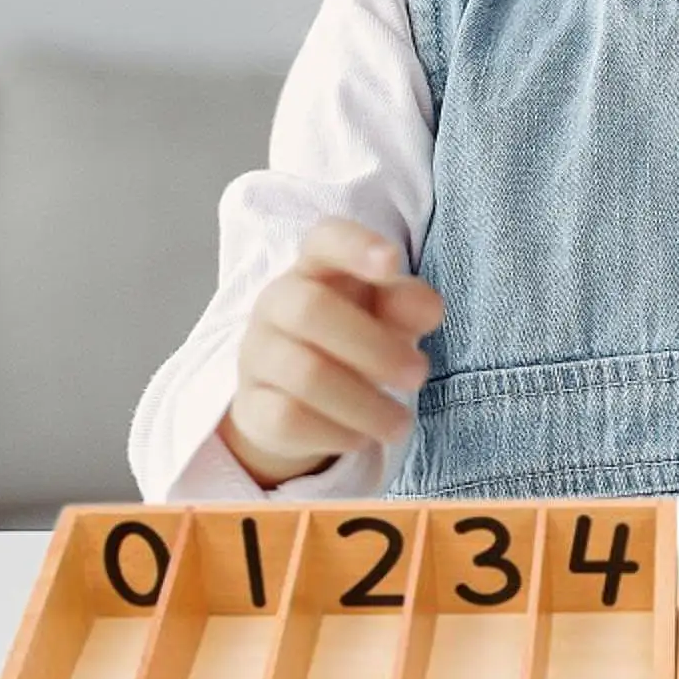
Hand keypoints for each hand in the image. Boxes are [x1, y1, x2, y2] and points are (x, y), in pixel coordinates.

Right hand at [219, 216, 443, 488]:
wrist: (299, 399)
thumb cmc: (355, 340)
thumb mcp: (388, 319)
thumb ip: (408, 306)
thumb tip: (427, 308)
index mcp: (316, 269)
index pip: (324, 240)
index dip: (355, 245)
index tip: (391, 262)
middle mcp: (277, 304)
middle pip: (310, 310)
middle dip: (373, 347)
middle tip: (418, 375)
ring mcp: (257, 355)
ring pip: (304, 373)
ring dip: (364, 403)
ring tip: (401, 423)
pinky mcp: (251, 406)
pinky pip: (287, 419)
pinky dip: (334, 433)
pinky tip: (361, 438)